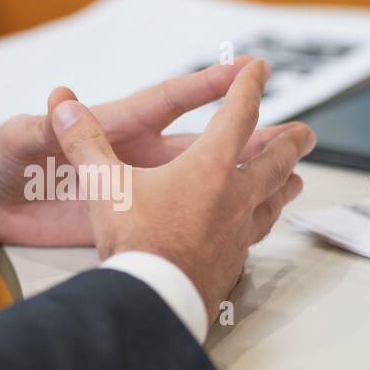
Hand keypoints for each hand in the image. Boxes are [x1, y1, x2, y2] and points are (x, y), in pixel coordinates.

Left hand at [0, 57, 304, 248]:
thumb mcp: (19, 139)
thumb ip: (42, 125)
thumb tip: (56, 102)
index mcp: (115, 126)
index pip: (170, 99)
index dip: (208, 84)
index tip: (250, 69)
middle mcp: (134, 155)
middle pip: (203, 143)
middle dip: (249, 137)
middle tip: (296, 133)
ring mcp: (134, 188)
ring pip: (202, 182)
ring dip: (243, 179)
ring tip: (291, 180)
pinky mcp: (125, 220)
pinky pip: (178, 218)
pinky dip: (214, 218)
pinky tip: (246, 223)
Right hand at [45, 59, 315, 313]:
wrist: (156, 300)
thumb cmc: (136, 240)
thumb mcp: (105, 184)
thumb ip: (84, 141)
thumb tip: (62, 104)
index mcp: (209, 166)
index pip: (238, 114)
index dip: (249, 86)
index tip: (260, 69)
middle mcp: (235, 195)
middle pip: (274, 162)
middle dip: (290, 142)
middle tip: (307, 134)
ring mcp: (239, 232)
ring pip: (273, 202)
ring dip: (285, 185)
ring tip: (296, 181)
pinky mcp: (233, 263)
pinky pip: (255, 237)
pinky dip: (260, 225)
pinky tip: (255, 230)